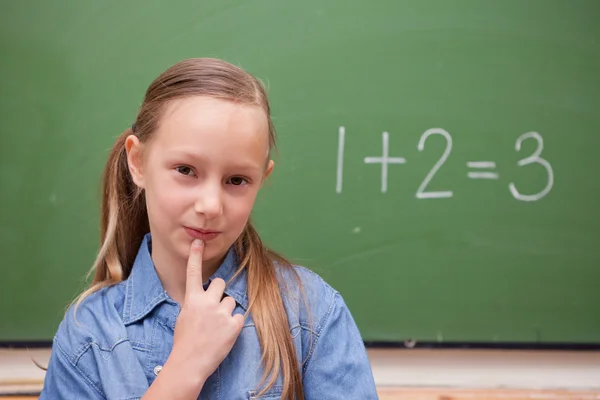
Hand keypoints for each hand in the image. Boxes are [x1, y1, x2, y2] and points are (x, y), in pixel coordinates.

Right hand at [170, 239, 244, 382]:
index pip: (194, 273)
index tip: (199, 242)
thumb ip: (195, 303)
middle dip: (219, 292)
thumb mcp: (184, 317)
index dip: (196, 256)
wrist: (190, 363)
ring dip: (226, 311)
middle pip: (220, 283)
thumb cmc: (185, 341)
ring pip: (231, 301)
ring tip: (217, 327)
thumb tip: (203, 297)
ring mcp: (221, 313)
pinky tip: (224, 334)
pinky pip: (238, 316)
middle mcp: (207, 302)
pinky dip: (234, 324)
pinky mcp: (234, 324)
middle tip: (214, 307)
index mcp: (192, 299)